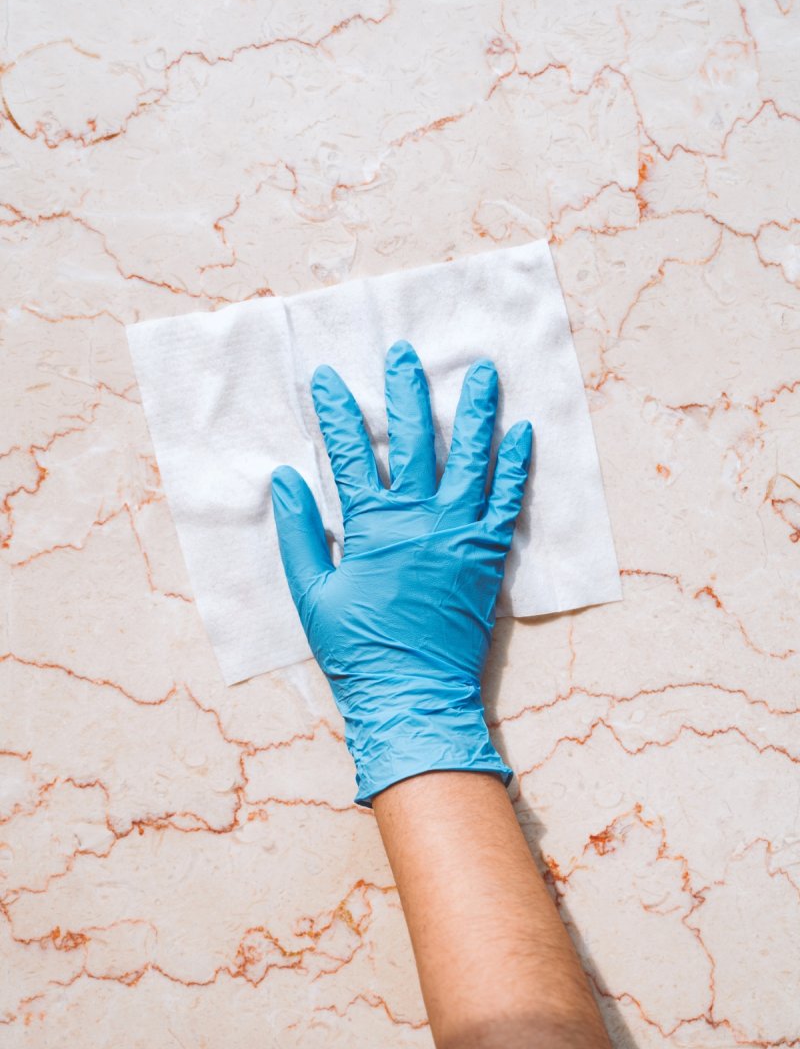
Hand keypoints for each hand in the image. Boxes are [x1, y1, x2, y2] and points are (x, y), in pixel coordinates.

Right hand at [270, 339, 532, 806]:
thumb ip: (297, 533)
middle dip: (407, 390)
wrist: (415, 696)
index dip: (337, 411)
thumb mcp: (311, 594)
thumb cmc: (357, 650)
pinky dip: (515, 466)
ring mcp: (460, 533)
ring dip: (476, 411)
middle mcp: (421, 517)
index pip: (351, 452)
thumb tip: (283, 479)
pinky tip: (523, 433)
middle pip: (416, 438)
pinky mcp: (489, 555)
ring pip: (471, 458)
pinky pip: (507, 501)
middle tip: (406, 352)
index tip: (328, 377)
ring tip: (484, 370)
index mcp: (373, 525)